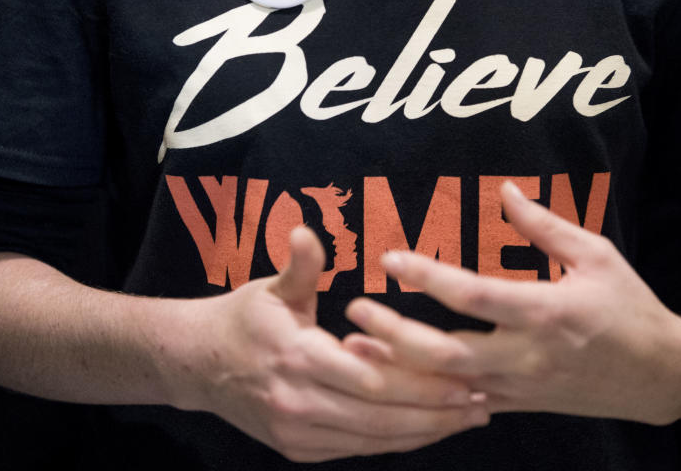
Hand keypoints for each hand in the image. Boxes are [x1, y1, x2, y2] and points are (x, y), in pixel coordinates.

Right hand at [162, 227, 489, 461]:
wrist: (196, 365)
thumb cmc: (243, 319)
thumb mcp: (271, 288)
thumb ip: (301, 265)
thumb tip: (309, 231)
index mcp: (298, 357)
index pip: (374, 378)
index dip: (424, 384)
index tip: (468, 378)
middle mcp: (299, 403)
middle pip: (382, 416)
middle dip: (438, 414)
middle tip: (484, 403)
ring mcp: (297, 432)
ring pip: (374, 441)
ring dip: (425, 433)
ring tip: (469, 419)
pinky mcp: (297, 449)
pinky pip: (357, 450)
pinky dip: (395, 441)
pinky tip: (427, 430)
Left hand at [343, 182, 680, 425]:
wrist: (663, 375)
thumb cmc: (631, 307)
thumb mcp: (596, 255)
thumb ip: (544, 225)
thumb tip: (504, 191)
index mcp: (547, 312)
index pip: (475, 296)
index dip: (429, 277)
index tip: (391, 258)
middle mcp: (528, 355)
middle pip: (448, 353)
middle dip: (396, 335)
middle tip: (355, 311)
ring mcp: (521, 387)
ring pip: (447, 387)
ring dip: (398, 370)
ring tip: (355, 350)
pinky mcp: (520, 405)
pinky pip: (464, 405)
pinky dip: (426, 394)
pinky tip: (392, 381)